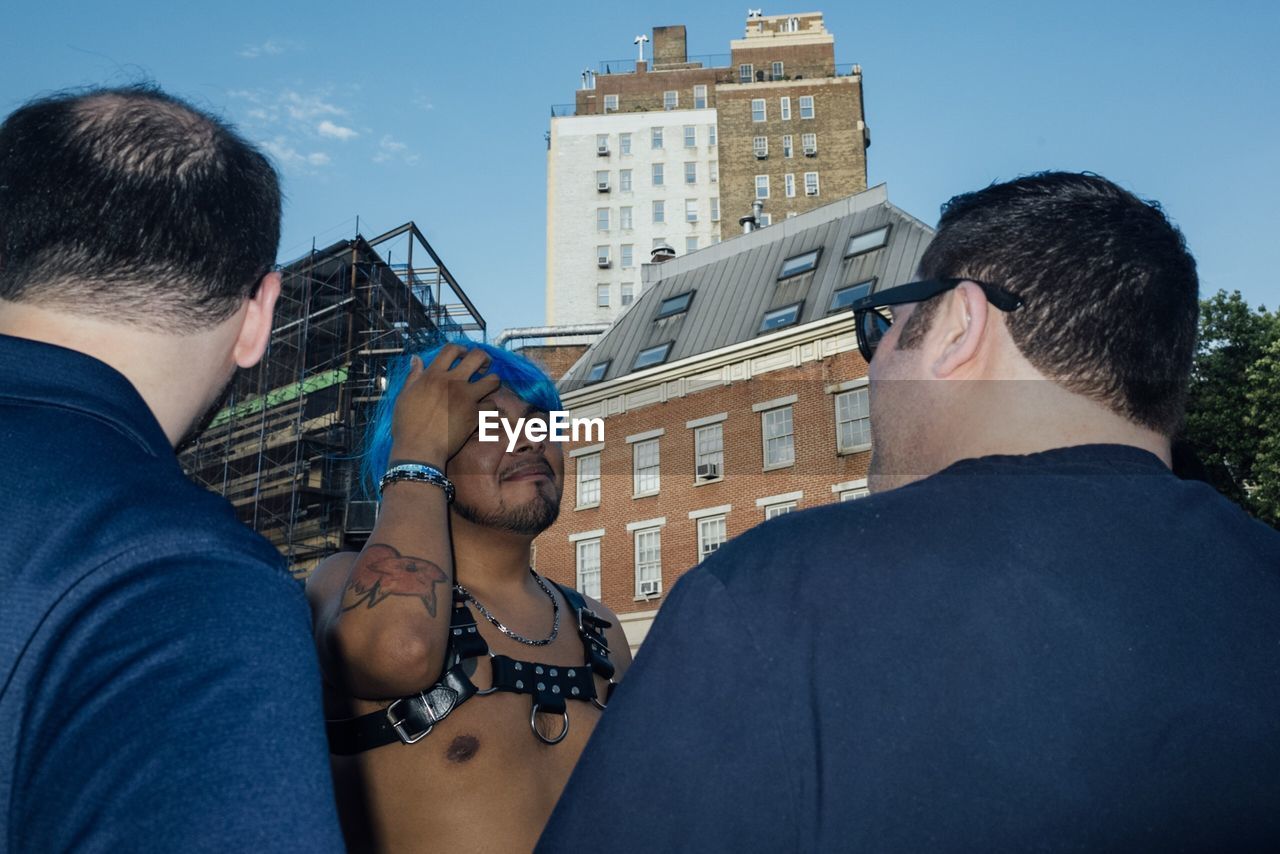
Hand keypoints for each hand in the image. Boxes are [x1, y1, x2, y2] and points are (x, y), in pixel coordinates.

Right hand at [388, 345, 500, 466]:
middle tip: (483, 367)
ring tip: (488, 388)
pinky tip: (484, 411)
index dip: (461, 349)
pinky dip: (489, 409)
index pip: (452, 349)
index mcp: (434, 375)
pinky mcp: (475, 415)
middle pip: (477, 357)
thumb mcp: (404, 396)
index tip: (463, 355)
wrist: (419, 449)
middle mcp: (453, 382)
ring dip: (493, 382)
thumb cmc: (407, 424)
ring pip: (493, 380)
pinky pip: (492, 406)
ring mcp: (467, 398)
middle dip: (484, 359)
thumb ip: (413, 376)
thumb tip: (416, 359)